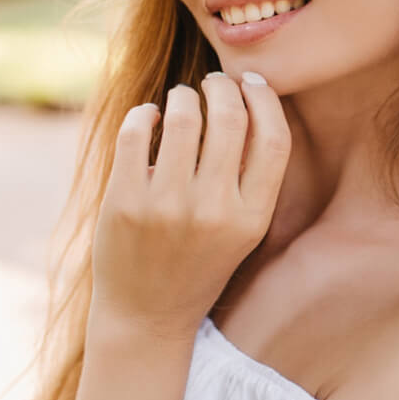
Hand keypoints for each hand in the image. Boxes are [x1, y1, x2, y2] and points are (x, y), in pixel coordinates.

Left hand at [89, 72, 291, 340]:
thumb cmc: (199, 263)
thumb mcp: (241, 230)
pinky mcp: (124, 203)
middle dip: (222, 87)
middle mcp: (214, 211)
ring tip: (181, 98)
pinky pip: (136, 133)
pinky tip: (148, 116)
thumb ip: (249, 177)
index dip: (265, 99)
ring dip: (183, 95)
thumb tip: (245, 101)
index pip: (273, 139)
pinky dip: (144, 113)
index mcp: (251, 218)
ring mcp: (167, 207)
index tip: (251, 82)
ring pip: (184, 116)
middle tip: (213, 83)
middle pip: (230, 118)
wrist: (146, 316)